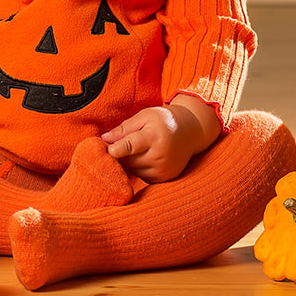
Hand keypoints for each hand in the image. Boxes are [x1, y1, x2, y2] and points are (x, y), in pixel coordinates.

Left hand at [101, 97, 220, 182]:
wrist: (191, 131)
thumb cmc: (164, 120)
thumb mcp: (145, 116)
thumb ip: (124, 128)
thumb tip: (104, 138)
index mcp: (154, 137)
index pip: (131, 146)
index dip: (116, 150)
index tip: (106, 150)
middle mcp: (160, 156)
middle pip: (128, 160)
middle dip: (121, 153)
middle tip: (124, 142)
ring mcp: (163, 170)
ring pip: (133, 170)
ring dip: (130, 161)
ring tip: (140, 147)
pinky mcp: (164, 179)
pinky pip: (142, 177)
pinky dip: (140, 168)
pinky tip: (147, 156)